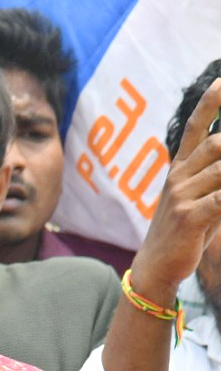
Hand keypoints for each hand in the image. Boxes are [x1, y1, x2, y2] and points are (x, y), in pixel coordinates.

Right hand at [130, 78, 220, 301]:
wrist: (157, 267)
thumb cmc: (184, 233)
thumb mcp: (200, 200)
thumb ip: (216, 179)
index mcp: (179, 170)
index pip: (193, 128)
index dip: (209, 103)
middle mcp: (178, 177)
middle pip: (216, 143)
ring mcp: (182, 195)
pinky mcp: (191, 215)